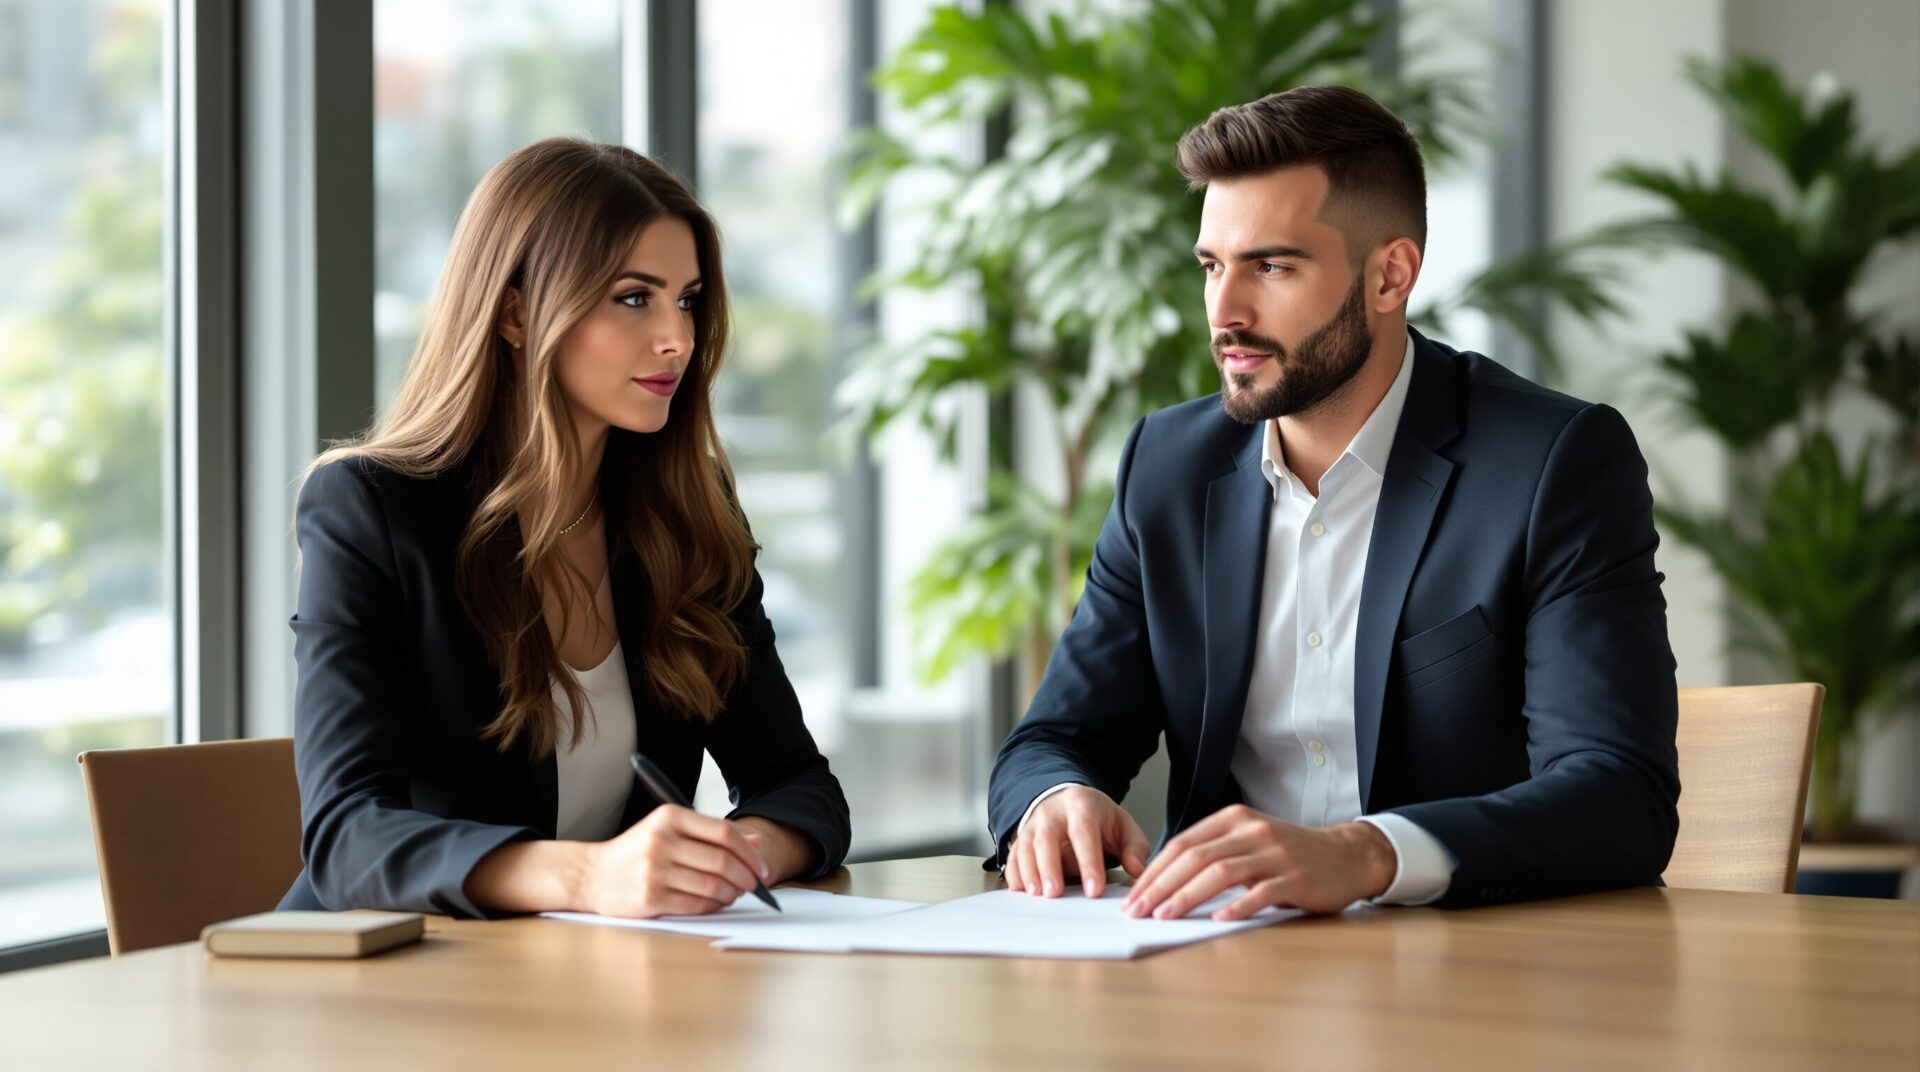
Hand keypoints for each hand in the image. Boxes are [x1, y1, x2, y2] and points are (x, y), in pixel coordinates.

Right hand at [582, 804, 770, 917]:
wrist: (593, 875)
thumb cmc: (637, 852)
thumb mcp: (671, 831)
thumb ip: (712, 835)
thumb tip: (756, 843)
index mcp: (670, 817)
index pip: (724, 833)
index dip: (750, 852)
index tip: (761, 867)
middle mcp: (662, 841)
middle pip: (723, 861)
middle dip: (747, 877)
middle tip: (754, 885)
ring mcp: (655, 870)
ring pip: (713, 885)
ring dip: (733, 893)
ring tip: (735, 894)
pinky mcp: (651, 897)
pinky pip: (697, 904)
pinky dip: (715, 906)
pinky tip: (717, 903)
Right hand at [1004, 786, 1150, 898]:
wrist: (1068, 801)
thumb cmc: (1097, 818)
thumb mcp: (1122, 826)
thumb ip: (1134, 848)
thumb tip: (1137, 870)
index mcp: (1081, 805)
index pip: (1083, 833)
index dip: (1088, 862)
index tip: (1094, 889)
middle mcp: (1052, 813)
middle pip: (1047, 838)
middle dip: (1050, 867)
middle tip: (1054, 893)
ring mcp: (1033, 825)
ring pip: (1025, 847)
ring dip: (1029, 872)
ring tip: (1036, 894)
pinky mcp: (1021, 839)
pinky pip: (1013, 856)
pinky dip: (1014, 874)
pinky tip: (1021, 891)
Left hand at [1123, 805, 1395, 919]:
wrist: (1345, 856)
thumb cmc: (1290, 853)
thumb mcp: (1248, 841)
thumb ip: (1214, 852)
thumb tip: (1163, 881)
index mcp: (1234, 819)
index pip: (1184, 843)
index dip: (1155, 870)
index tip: (1133, 896)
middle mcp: (1252, 831)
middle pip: (1196, 857)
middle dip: (1161, 885)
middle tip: (1138, 910)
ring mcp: (1275, 853)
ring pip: (1222, 872)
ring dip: (1188, 896)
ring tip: (1166, 915)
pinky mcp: (1296, 878)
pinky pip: (1262, 892)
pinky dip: (1238, 906)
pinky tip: (1220, 919)